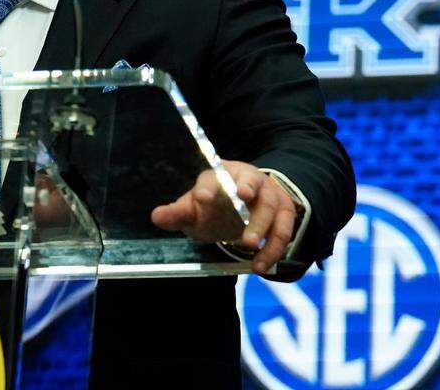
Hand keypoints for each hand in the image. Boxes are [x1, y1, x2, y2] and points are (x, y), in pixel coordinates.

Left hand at [150, 160, 296, 275]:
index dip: (207, 188)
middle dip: (249, 213)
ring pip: (272, 208)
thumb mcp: (194, 209)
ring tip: (250, 251)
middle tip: (244, 239)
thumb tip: (156, 217)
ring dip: (264, 231)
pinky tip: (260, 266)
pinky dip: (273, 248)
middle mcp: (248, 178)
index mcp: (221, 174)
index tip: (200, 199)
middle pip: (251, 187)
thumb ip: (177, 213)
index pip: (214, 177)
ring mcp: (268, 192)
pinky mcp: (284, 210)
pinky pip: (283, 229)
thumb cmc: (214, 204)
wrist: (242, 203)